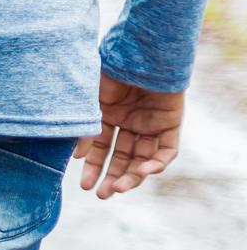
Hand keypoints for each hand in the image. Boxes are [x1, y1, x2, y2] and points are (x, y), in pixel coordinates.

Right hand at [77, 74, 183, 198]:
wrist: (140, 54)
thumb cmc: (111, 72)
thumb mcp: (91, 105)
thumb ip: (86, 131)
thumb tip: (78, 157)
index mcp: (109, 117)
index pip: (102, 150)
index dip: (93, 168)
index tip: (83, 185)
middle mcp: (131, 122)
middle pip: (123, 158)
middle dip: (113, 177)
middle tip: (103, 195)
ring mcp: (152, 123)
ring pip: (144, 158)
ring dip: (133, 176)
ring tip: (120, 189)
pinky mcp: (171, 122)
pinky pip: (167, 149)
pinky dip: (157, 163)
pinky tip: (143, 172)